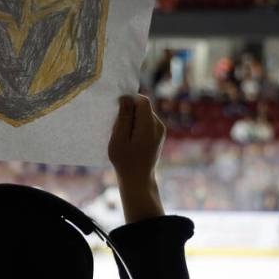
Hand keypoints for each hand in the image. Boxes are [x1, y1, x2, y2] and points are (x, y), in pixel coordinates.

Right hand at [108, 95, 165, 223]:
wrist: (138, 180)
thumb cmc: (125, 162)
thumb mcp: (119, 139)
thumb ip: (123, 118)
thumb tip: (126, 98)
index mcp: (149, 126)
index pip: (142, 100)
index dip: (129, 101)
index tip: (117, 112)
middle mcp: (158, 125)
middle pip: (143, 107)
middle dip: (129, 113)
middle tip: (119, 130)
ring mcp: (160, 130)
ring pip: (143, 114)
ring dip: (132, 120)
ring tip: (124, 137)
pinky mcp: (158, 134)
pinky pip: (146, 122)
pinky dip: (136, 126)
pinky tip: (130, 140)